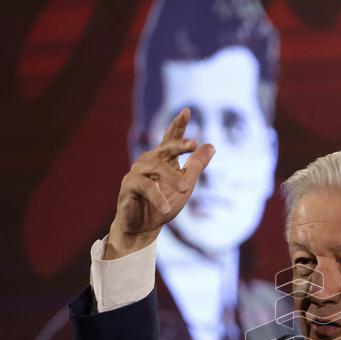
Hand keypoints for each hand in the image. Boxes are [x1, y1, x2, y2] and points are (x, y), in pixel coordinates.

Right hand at [105, 108, 214, 258]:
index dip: (178, 125)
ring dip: (173, 178)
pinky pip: (145, 187)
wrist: (143, 228)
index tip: (187, 110)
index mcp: (163, 160)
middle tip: (193, 143)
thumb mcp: (185, 185)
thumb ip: (196, 166)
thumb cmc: (164, 203)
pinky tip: (166, 207)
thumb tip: (211, 145)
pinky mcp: (128, 186)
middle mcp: (148, 161)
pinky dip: (157, 197)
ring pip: (157, 168)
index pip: (171, 139)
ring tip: (186, 189)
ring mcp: (137, 172)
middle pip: (164, 147)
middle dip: (178, 144)